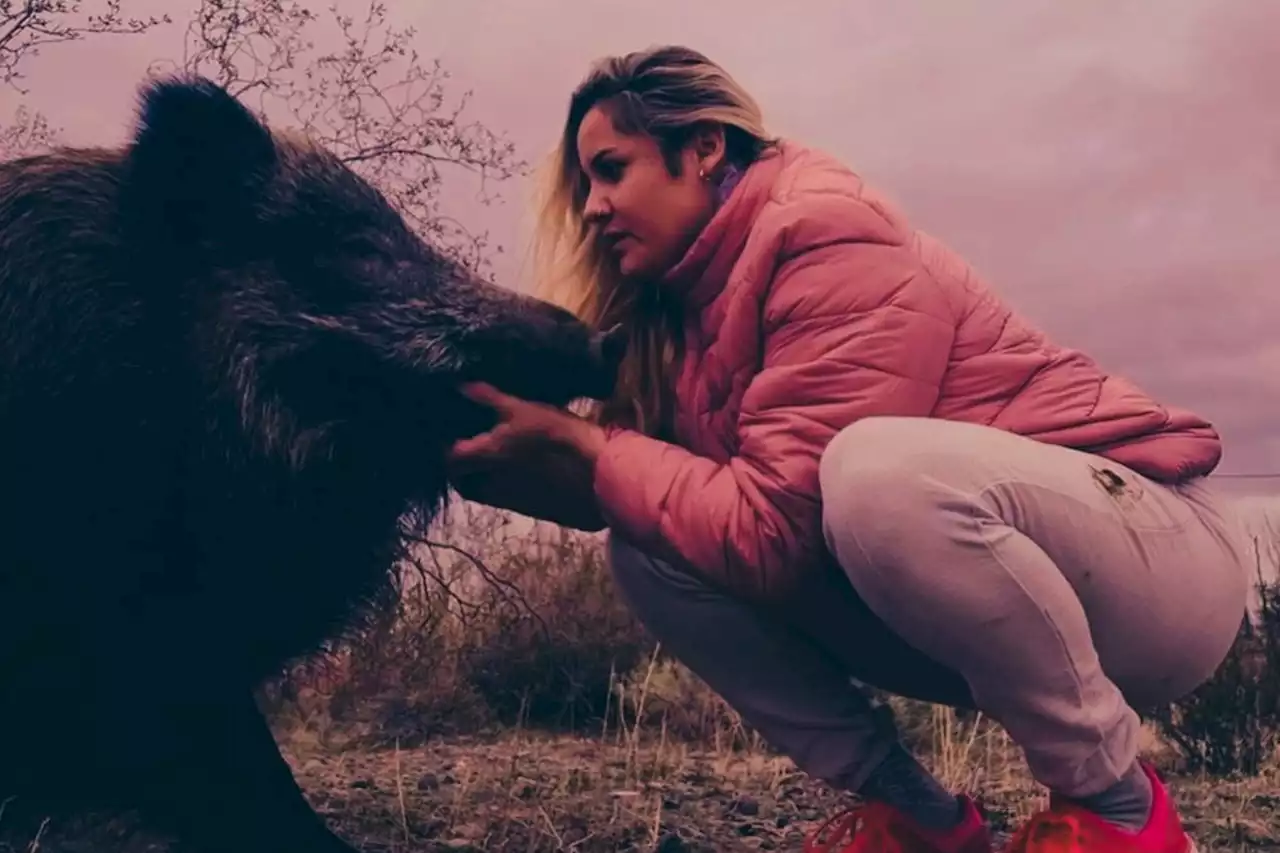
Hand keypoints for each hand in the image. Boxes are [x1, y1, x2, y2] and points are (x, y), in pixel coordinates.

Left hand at [446, 383, 608, 530]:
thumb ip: (489, 399)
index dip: (447, 446)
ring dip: (486, 476)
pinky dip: (509, 485)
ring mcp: (513, 503)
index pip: (448, 460)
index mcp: (484, 460)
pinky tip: (524, 469)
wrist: (599, 474)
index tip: (455, 432)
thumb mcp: (522, 409)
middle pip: (464, 483)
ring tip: (500, 454)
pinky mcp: (533, 510)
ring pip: (487, 492)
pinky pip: (510, 499)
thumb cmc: (556, 437)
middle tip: (475, 445)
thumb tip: (461, 386)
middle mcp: (492, 486)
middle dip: (465, 468)